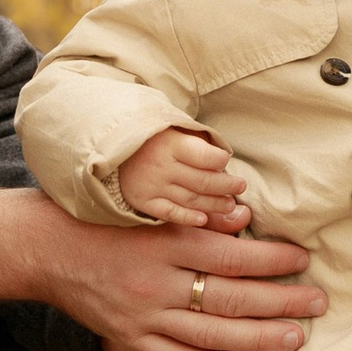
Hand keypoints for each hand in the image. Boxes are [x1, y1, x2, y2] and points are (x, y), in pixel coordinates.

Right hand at [0, 189, 322, 350]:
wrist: (45, 248)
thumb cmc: (104, 220)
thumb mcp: (150, 209)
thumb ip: (197, 217)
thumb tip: (245, 217)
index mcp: (163, 242)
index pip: (229, 256)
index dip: (272, 260)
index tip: (303, 261)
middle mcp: (154, 283)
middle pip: (228, 299)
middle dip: (280, 304)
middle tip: (317, 304)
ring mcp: (142, 317)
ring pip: (210, 337)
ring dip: (258, 341)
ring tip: (295, 339)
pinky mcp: (132, 339)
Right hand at [119, 124, 251, 230]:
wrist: (110, 150)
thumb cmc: (152, 139)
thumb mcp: (173, 131)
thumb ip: (198, 144)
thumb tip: (227, 160)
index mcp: (170, 143)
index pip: (205, 156)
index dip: (221, 160)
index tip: (226, 161)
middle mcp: (162, 166)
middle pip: (203, 181)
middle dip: (227, 186)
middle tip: (240, 186)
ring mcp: (152, 186)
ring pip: (191, 199)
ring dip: (215, 204)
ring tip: (230, 204)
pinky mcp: (144, 202)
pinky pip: (170, 213)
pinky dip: (188, 218)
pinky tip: (204, 219)